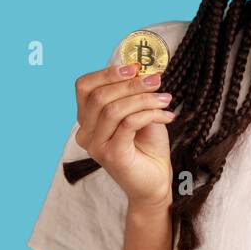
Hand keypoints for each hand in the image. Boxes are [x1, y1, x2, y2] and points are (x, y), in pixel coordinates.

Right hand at [73, 63, 176, 211]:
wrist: (155, 182)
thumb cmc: (147, 147)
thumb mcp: (140, 112)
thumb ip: (134, 93)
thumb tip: (142, 67)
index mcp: (86, 120)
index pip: (84, 87)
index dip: (108, 72)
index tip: (135, 67)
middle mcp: (85, 134)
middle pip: (99, 96)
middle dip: (131, 83)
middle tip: (156, 81)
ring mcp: (97, 146)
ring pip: (114, 109)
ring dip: (144, 98)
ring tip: (166, 100)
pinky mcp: (113, 156)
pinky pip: (129, 124)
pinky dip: (150, 114)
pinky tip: (167, 116)